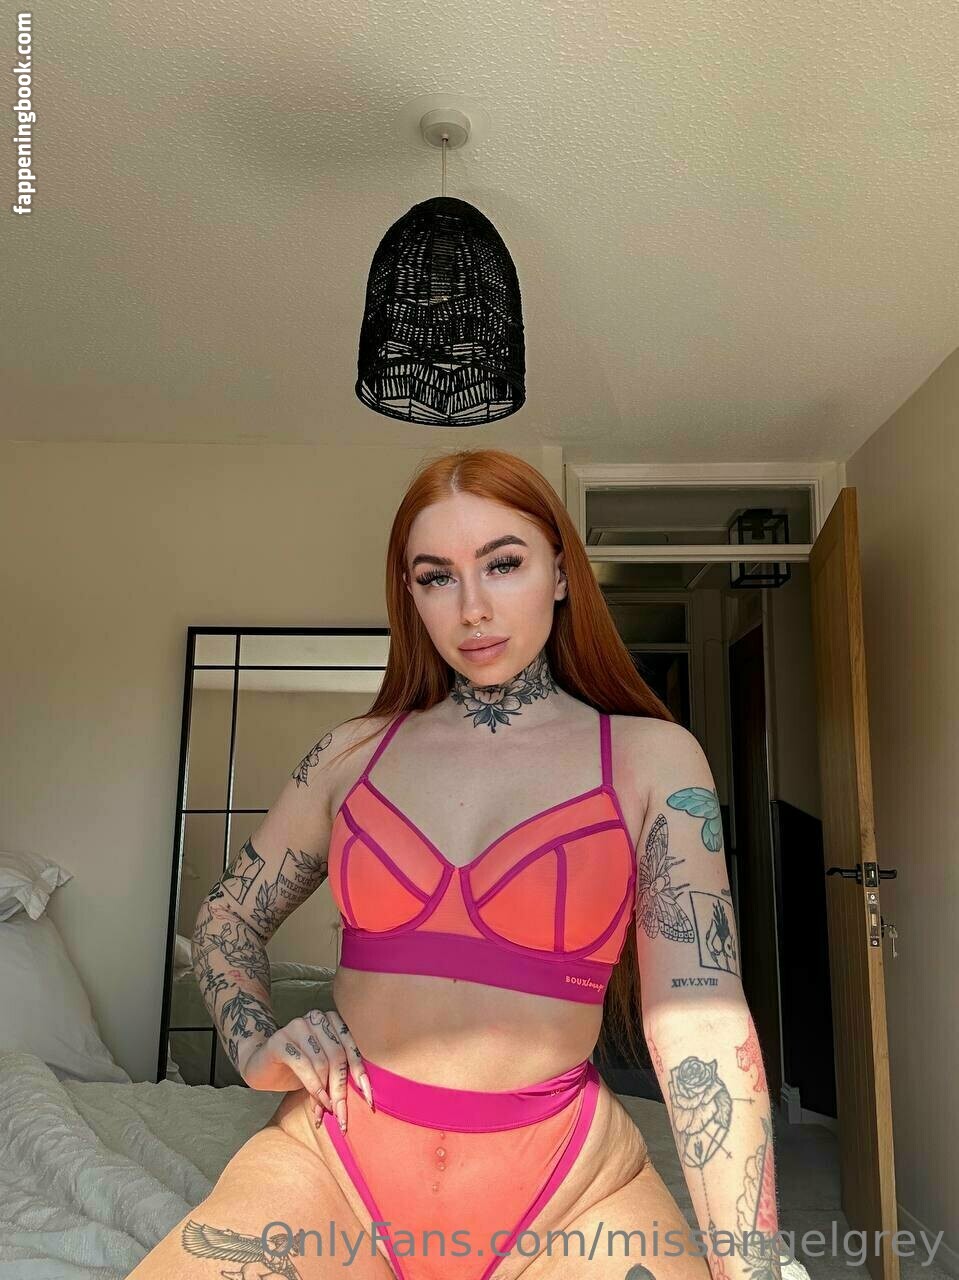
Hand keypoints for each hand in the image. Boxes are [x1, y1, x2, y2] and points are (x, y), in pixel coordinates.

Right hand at [240, 1005, 373, 1131]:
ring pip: (322, 1062)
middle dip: (341, 1090)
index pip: (351, 1048)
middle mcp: (317, 1018)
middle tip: (343, 1116)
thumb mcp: (323, 1070)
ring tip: (326, 1111)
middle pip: (338, 1057)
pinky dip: (313, 1087)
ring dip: (326, 1092)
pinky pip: (303, 1065)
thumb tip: (364, 1099)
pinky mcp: (280, 1040)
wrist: (260, 1064)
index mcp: (332, 1021)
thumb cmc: (297, 1067)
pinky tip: (317, 1103)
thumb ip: (339, 1074)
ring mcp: (297, 1026)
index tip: (369, 1100)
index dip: (361, 1075)